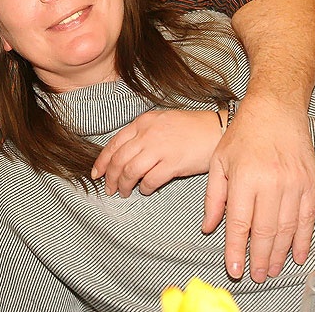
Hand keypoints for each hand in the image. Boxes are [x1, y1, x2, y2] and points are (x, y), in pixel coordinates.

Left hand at [92, 109, 221, 196]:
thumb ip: (143, 134)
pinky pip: (151, 180)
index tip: (97, 173)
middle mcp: (148, 133)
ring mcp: (160, 148)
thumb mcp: (162, 122)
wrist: (217, 130)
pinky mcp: (174, 163)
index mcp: (143, 122)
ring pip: (130, 171)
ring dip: (124, 185)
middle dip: (111, 177)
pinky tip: (146, 190)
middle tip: (109, 189)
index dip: (102, 161)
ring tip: (125, 192)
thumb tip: (124, 154)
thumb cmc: (191, 128)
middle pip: (119, 159)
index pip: (114, 143)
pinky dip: (145, 188)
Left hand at [201, 94, 314, 282]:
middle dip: (260, 258)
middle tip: (256, 276)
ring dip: (280, 254)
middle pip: (265, 231)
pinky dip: (303, 239)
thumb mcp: (219, 162)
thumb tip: (209, 228)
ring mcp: (294, 184)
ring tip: (273, 270)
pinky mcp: (310, 183)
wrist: (276, 109)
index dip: (236, 250)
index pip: (238, 223)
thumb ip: (214, 197)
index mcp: (244, 177)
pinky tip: (298, 256)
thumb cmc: (242, 134)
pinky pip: (307, 218)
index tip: (234, 269)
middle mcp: (270, 183)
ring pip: (287, 229)